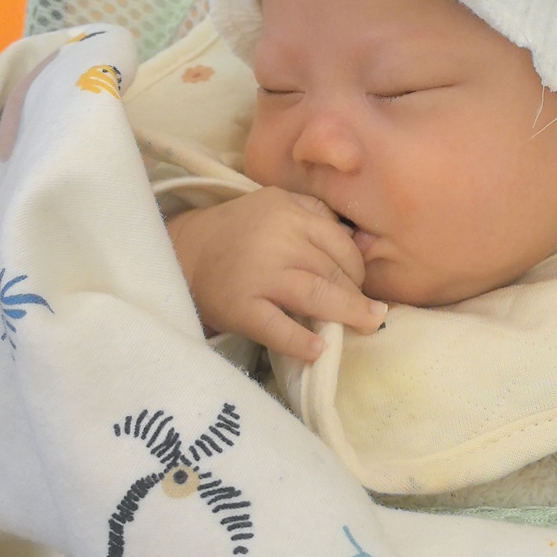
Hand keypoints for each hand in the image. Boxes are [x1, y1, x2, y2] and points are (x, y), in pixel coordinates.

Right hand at [166, 187, 385, 360]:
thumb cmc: (240, 232)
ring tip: (367, 326)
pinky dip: (299, 340)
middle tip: (372, 313)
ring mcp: (257, 274)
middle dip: (357, 294)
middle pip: (331, 269)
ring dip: (346, 313)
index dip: (358, 267)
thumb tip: (364, 243)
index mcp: (287, 210)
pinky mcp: (240, 306)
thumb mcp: (276, 205)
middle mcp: (275, 239)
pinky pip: (276, 326)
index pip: (339, 241)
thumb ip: (316, 216)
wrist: (184, 252)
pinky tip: (318, 350)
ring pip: (314, 294)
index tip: (363, 286)